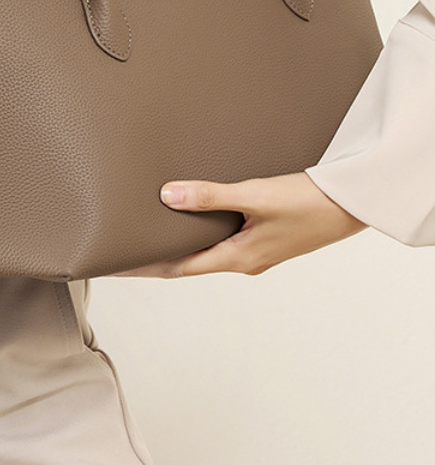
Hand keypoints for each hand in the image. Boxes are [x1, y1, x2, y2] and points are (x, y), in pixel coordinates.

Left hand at [106, 171, 367, 277]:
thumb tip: (168, 197)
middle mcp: (243, 259)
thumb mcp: (254, 197)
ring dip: (176, 243)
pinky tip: (190, 217)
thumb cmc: (308, 203)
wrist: (350, 204)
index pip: (177, 267)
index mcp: (237, 258)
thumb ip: (211, 197)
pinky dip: (199, 231)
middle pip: (188, 261)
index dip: (143, 266)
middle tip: (122, 248)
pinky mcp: (264, 236)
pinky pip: (221, 237)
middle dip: (154, 256)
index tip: (114, 266)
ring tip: (147, 232)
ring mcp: (255, 250)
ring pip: (204, 249)